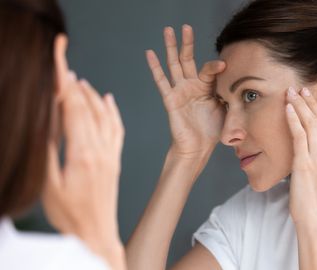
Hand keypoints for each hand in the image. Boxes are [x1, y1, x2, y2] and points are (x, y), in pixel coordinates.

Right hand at [42, 71, 124, 267]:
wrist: (96, 234)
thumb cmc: (70, 215)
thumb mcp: (49, 185)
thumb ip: (48, 153)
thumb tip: (45, 124)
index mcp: (82, 154)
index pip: (73, 110)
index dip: (65, 87)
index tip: (60, 67)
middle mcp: (100, 150)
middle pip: (88, 109)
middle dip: (75, 86)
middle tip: (65, 68)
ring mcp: (110, 155)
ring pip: (105, 116)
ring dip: (93, 96)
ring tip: (81, 82)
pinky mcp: (115, 161)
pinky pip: (118, 130)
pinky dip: (113, 112)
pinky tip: (108, 100)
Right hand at [146, 25, 225, 158]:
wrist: (199, 148)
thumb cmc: (213, 130)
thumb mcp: (227, 109)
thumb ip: (230, 93)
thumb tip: (241, 83)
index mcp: (207, 87)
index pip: (209, 69)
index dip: (216, 66)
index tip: (224, 66)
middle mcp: (192, 86)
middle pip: (188, 59)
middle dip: (187, 42)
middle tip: (185, 26)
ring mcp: (180, 91)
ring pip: (174, 64)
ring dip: (170, 47)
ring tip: (167, 30)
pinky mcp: (171, 99)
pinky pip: (162, 81)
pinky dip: (155, 67)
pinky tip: (150, 53)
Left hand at [285, 87, 316, 224]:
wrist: (314, 216)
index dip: (316, 107)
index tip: (308, 95)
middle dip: (307, 102)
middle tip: (298, 87)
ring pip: (308, 124)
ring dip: (298, 106)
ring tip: (290, 92)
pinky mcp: (304, 163)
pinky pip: (298, 135)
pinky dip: (293, 119)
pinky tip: (288, 108)